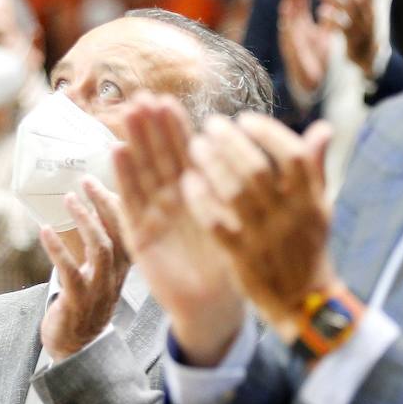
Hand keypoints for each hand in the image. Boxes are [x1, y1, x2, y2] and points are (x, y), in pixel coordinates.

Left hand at [38, 184, 129, 361]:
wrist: (77, 351)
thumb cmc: (84, 308)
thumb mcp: (100, 276)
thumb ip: (98, 250)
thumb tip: (86, 215)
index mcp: (124, 267)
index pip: (132, 229)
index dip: (123, 203)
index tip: (108, 179)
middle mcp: (117, 275)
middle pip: (121, 232)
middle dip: (106, 203)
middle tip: (87, 180)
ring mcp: (100, 288)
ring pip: (101, 248)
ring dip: (85, 221)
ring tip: (69, 200)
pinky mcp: (79, 300)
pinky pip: (70, 271)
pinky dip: (58, 248)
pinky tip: (45, 231)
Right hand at [113, 95, 245, 365]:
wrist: (216, 306)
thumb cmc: (234, 261)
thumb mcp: (246, 219)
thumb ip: (253, 185)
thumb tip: (285, 153)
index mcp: (201, 191)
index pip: (187, 153)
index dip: (176, 128)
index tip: (167, 100)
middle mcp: (176, 199)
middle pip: (161, 156)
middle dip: (151, 128)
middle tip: (142, 98)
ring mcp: (156, 215)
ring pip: (144, 172)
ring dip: (136, 143)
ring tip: (129, 114)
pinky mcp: (140, 236)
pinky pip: (130, 203)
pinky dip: (123, 178)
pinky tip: (117, 151)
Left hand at [187, 112, 336, 342]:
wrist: (304, 303)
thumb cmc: (309, 246)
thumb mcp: (320, 207)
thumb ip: (316, 167)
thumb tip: (324, 127)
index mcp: (312, 202)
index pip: (294, 157)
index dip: (268, 133)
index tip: (245, 120)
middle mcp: (289, 217)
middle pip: (257, 170)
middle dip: (230, 142)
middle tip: (211, 125)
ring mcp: (264, 238)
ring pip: (233, 193)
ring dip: (211, 164)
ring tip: (195, 146)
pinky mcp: (241, 258)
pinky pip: (216, 223)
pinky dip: (201, 199)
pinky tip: (188, 181)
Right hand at [277, 0, 329, 104]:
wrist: (315, 81)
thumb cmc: (319, 59)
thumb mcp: (325, 35)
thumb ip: (328, 21)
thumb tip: (334, 4)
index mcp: (302, 25)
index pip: (299, 3)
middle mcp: (293, 28)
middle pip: (292, 5)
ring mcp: (289, 36)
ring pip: (287, 13)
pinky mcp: (289, 45)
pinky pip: (286, 27)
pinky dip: (287, 16)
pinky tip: (288, 4)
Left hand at [317, 0, 378, 79]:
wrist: (367, 60)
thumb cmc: (360, 31)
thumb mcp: (362, 11)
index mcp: (374, 8)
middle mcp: (372, 17)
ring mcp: (364, 29)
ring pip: (352, 9)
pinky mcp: (355, 41)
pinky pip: (345, 26)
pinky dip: (333, 16)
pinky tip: (321, 10)